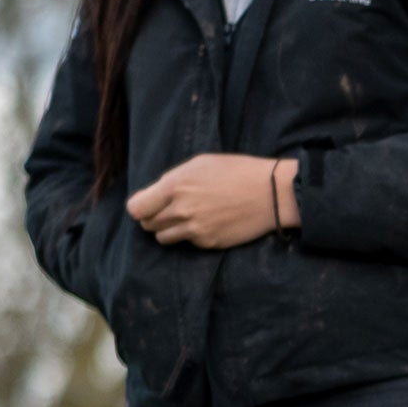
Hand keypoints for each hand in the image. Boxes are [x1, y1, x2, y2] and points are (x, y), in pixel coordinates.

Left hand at [128, 154, 294, 247]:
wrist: (271, 193)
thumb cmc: (236, 171)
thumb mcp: (200, 164)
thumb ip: (173, 180)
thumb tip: (156, 194)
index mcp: (174, 186)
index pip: (136, 208)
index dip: (140, 207)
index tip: (147, 205)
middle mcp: (180, 210)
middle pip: (148, 224)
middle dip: (154, 218)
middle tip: (169, 210)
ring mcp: (194, 229)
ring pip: (163, 238)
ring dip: (168, 230)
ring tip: (186, 218)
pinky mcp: (207, 243)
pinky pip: (187, 243)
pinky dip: (191, 236)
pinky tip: (207, 223)